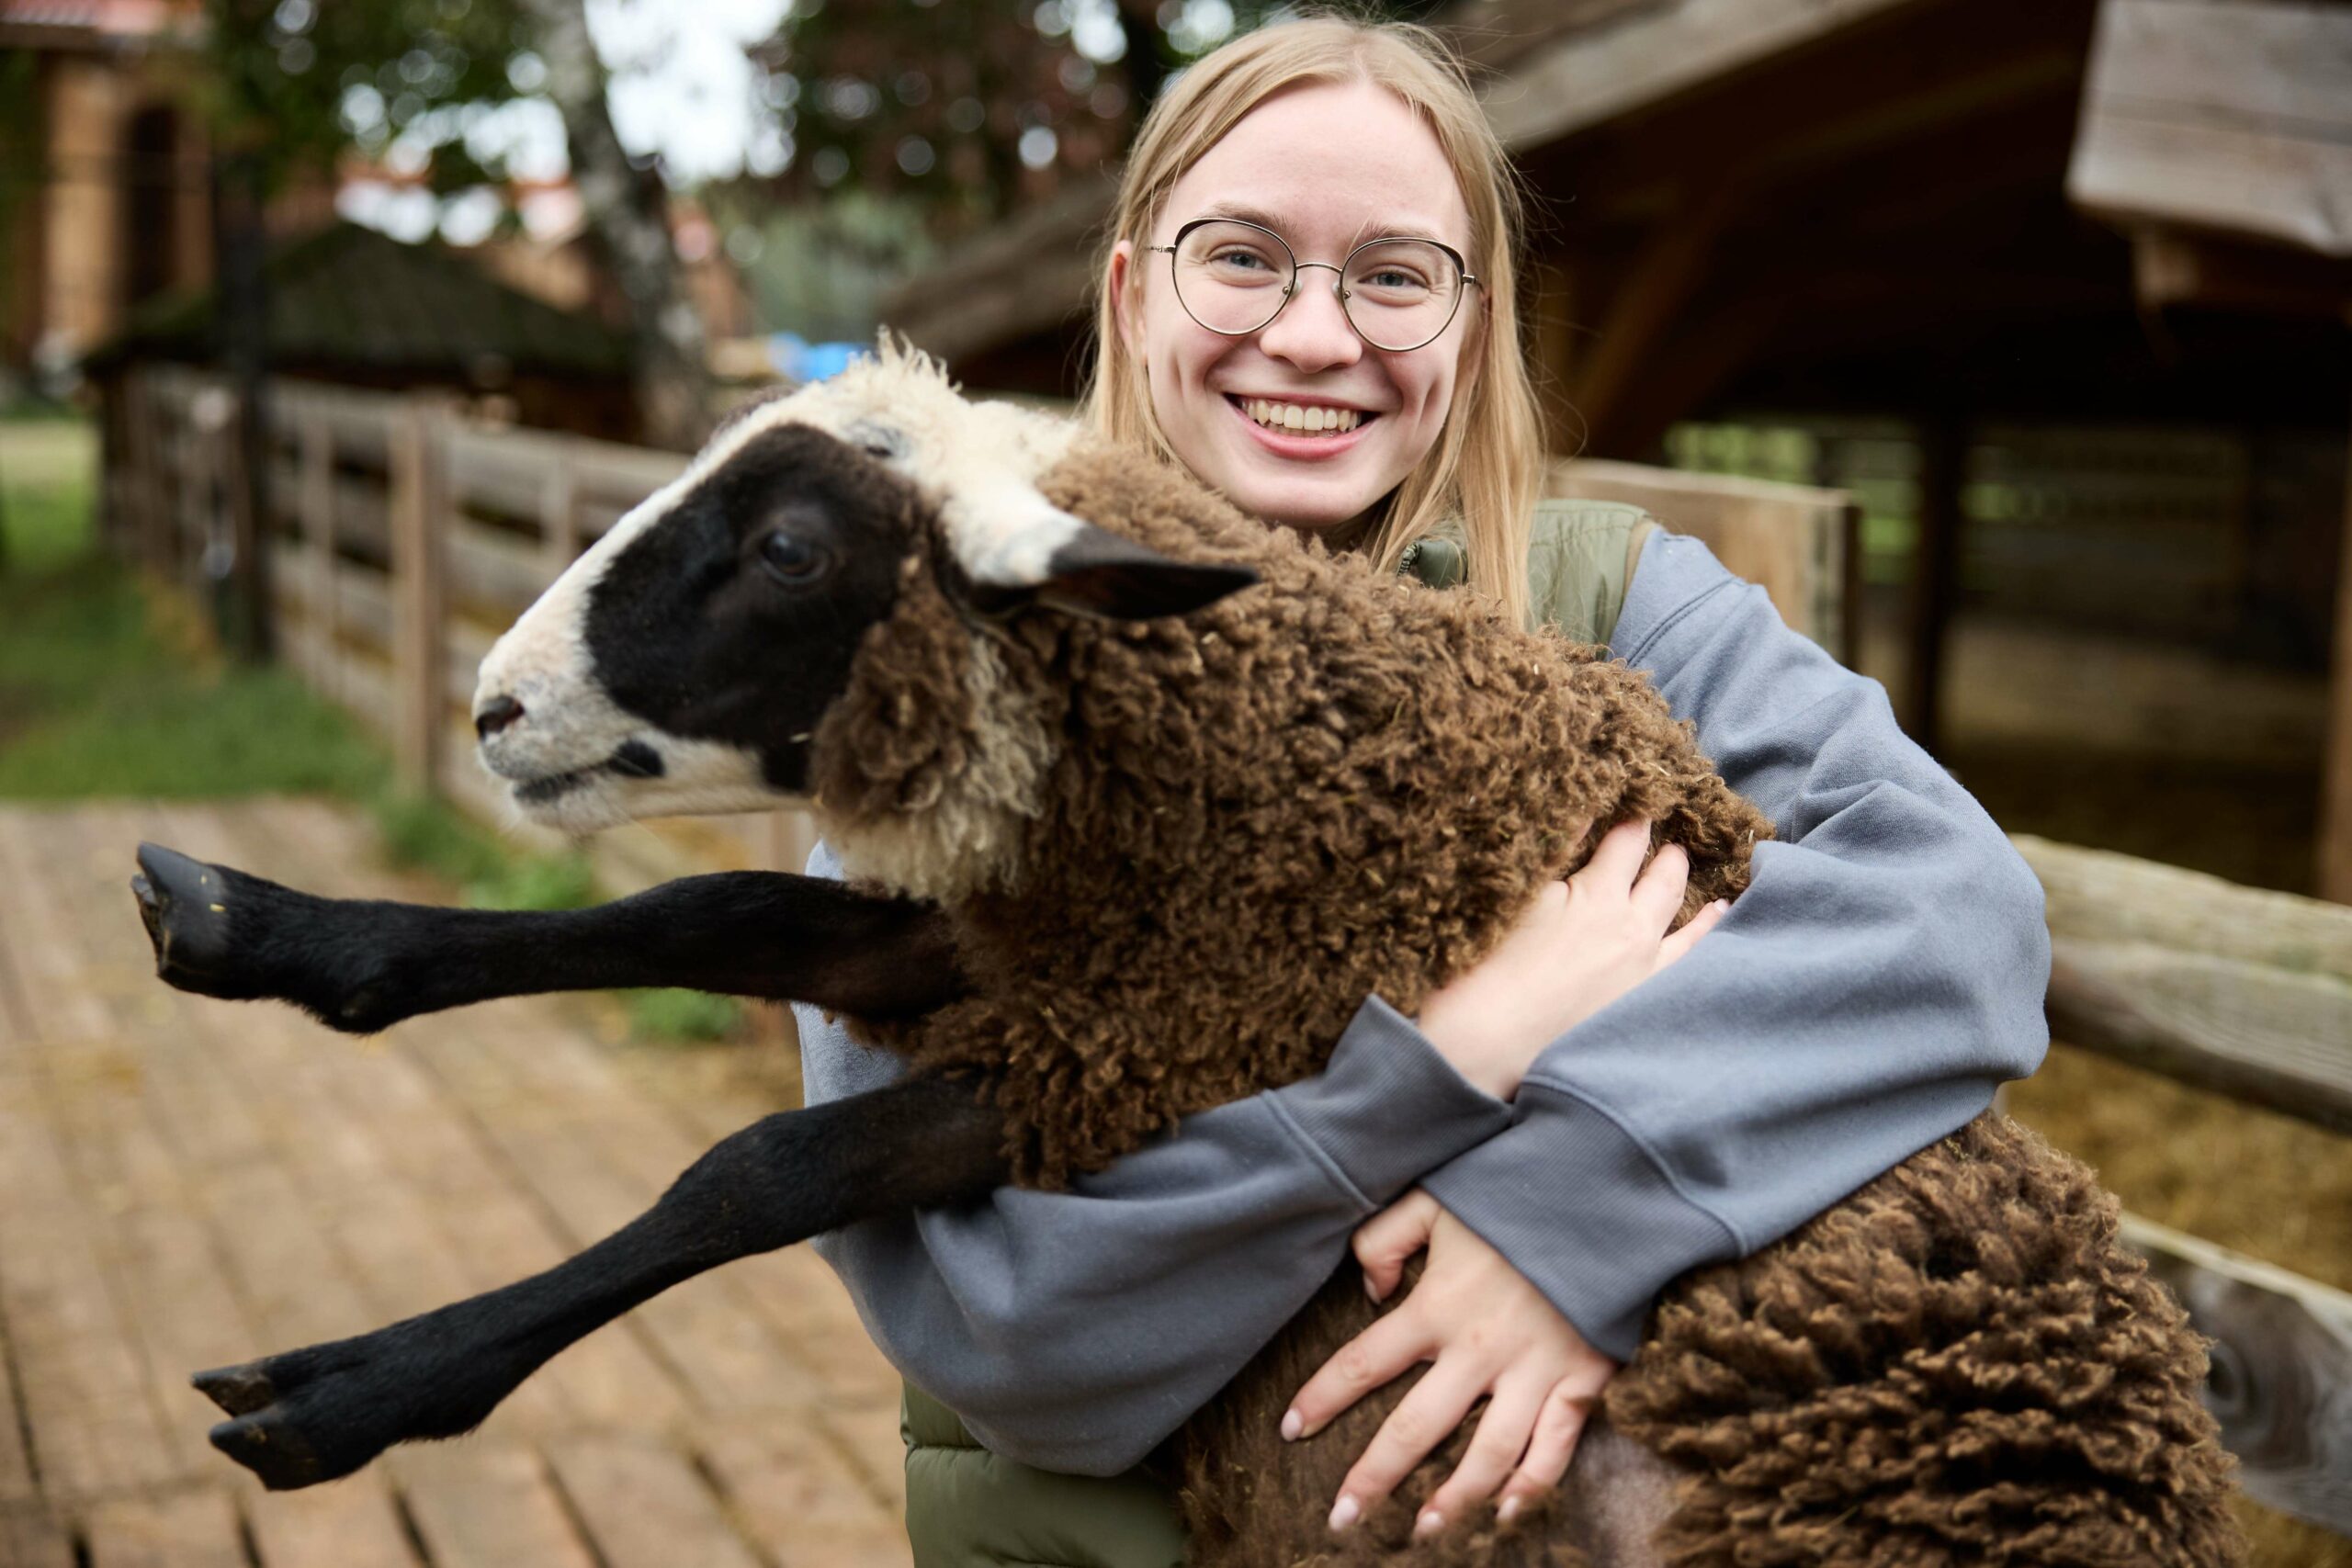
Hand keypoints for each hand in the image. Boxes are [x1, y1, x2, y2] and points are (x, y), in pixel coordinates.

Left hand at [1283, 1190, 1616, 1533]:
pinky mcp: (1581, 1379)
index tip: (1291, 1430)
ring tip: (1421, 1532)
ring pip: (1486, 1453)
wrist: (1602, 1193)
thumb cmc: (1512, 1191)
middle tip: (1342, 1518)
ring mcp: (1532, 1370)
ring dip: (1452, 1500)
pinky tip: (1505, 1513)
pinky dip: (1532, 1485)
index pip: (1362, 1363)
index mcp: (1436, 1305)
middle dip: (1373, 1478)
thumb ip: (1386, 1237)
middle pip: (1414, 1428)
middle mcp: (1478, 1349)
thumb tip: (1368, 1289)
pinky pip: (1555, 1446)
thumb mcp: (1435, 1198)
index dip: (1321, 1399)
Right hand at [1417, 819, 1727, 1098]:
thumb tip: (1584, 808)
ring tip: (1704, 883)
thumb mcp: (1515, 893)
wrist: (1488, 1043)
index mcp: (1597, 894)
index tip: (1640, 802)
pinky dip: (1704, 945)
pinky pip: (1685, 968)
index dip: (1634, 818)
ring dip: (1692, 899)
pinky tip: (1715, 932)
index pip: (1627, 841)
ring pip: (1684, 926)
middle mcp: (1630, 930)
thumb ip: (1554, 848)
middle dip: (1669, 855)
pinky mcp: (1639, 1006)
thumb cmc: (1487, 964)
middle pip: (1663, 879)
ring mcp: (1641, 972)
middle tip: (1673, 840)